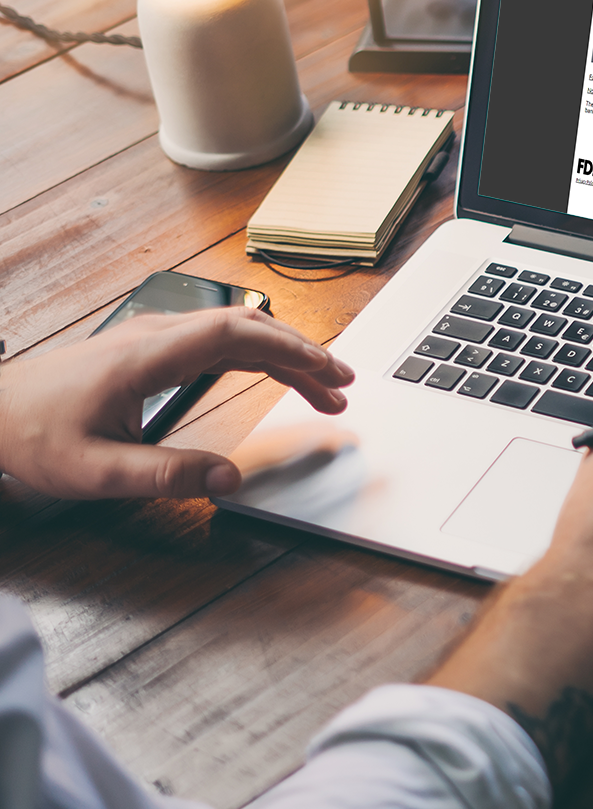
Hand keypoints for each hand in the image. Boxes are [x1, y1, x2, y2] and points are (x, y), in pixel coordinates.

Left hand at [0, 307, 354, 499]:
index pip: (235, 335)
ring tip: (323, 386)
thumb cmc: (29, 438)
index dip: (291, 350)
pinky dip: (258, 354)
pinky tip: (274, 373)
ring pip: (235, 330)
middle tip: (344, 384)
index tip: (329, 372)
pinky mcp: (148, 348)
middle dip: (303, 351)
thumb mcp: (94, 473)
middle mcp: (153, 337)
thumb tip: (229, 482)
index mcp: (145, 359)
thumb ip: (165, 477)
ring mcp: (151, 338)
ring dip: (284, 352)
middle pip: (247, 326)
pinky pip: (217, 339)